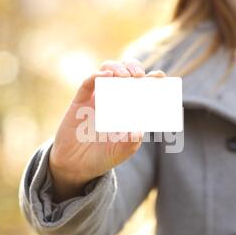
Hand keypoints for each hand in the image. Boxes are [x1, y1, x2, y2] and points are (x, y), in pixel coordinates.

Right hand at [50, 59, 165, 201]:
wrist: (75, 166)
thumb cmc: (102, 158)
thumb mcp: (119, 153)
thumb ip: (130, 143)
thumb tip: (139, 131)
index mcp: (128, 109)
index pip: (141, 88)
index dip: (151, 80)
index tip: (160, 76)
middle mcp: (114, 99)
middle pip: (126, 72)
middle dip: (134, 68)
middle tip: (140, 76)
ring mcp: (97, 98)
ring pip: (107, 71)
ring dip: (118, 68)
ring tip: (125, 76)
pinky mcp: (80, 101)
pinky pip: (87, 83)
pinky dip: (96, 76)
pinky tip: (105, 76)